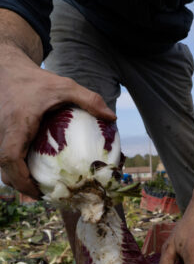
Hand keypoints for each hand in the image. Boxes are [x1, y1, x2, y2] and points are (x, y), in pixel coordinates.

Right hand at [0, 44, 115, 197]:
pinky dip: (15, 167)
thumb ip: (89, 100)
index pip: (9, 158)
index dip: (21, 179)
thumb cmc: (36, 79)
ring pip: (1, 165)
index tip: (37, 191)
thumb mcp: (65, 86)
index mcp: (16, 125)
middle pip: (3, 169)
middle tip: (44, 195)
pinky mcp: (0, 133)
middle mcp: (2, 132)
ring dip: (17, 178)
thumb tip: (113, 117)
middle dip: (21, 185)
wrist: (7, 68)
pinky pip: (3, 156)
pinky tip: (33, 171)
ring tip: (40, 187)